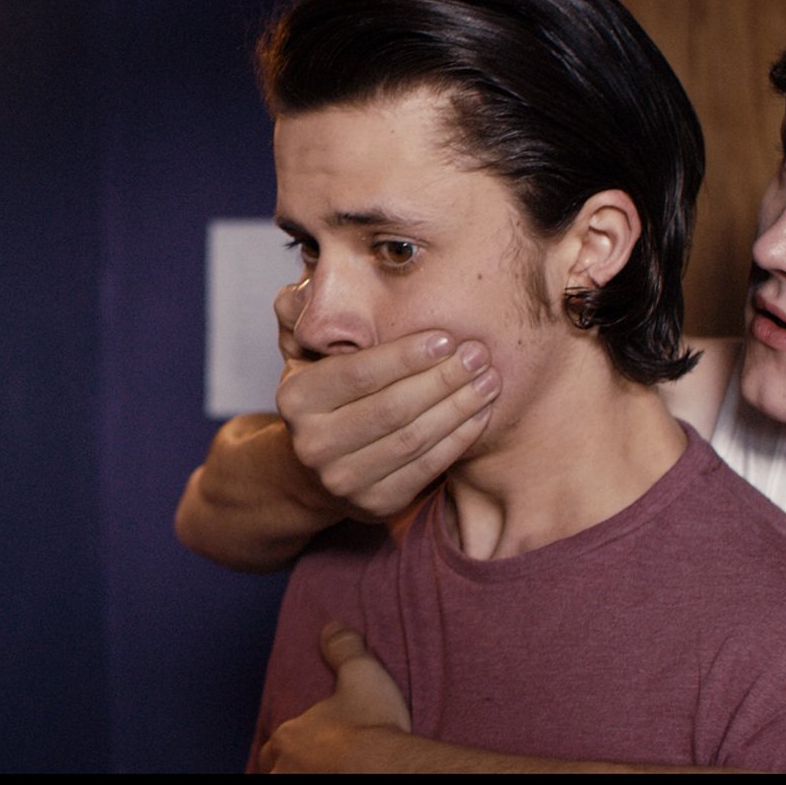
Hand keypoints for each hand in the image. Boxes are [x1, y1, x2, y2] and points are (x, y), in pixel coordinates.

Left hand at [259, 624, 411, 772]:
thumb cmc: (371, 727)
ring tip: (325, 775)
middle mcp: (283, 769)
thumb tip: (331, 626)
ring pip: (286, 783)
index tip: (305, 748)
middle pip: (275, 772)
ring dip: (301, 778)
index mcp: (289, 737)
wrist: (385, 769)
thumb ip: (343, 648)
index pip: (275, 745)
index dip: (288, 747)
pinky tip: (336, 781)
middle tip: (312, 767)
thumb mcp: (361, 674)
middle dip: (289, 769)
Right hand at [273, 279, 499, 521]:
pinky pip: (426, 468)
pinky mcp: (373, 504)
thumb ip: (305, 315)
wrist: (318, 467)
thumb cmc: (329, 395)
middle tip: (479, 354)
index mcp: (295, 399)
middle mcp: (312, 443)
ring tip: (489, 380)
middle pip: (391, 408)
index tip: (447, 337)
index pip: (358, 374)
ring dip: (459, 407)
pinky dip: (459, 439)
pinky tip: (481, 413)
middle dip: (442, 379)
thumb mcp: (307, 354)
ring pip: (413, 439)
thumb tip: (305, 280)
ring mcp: (341, 480)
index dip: (406, 355)